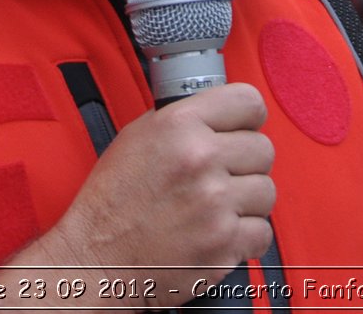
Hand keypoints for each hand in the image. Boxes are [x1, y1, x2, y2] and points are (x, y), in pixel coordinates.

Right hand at [0, 83, 275, 307]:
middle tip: (221, 176)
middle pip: (263, 149)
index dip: (247, 118)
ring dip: (246, 201)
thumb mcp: (137, 137)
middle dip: (245, 163)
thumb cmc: (111, 203)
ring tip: (216, 207)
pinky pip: (262, 232)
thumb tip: (220, 114)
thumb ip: (184, 120)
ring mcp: (215, 203)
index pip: (249, 102)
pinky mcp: (223, 243)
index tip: (242, 129)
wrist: (96, 260)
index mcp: (179, 125)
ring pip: (266, 191)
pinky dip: (245, 237)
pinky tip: (218, 231)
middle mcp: (200, 159)